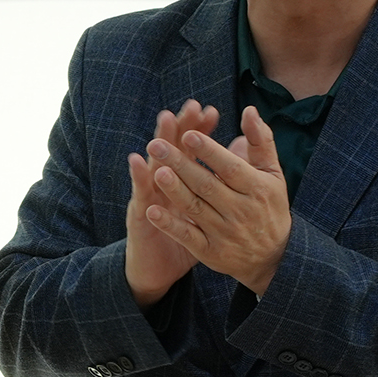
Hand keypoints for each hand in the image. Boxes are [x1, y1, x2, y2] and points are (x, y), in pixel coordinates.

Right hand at [125, 102, 220, 306]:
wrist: (158, 269)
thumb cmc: (185, 238)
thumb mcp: (207, 212)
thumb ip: (221, 183)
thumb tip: (239, 154)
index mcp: (182, 181)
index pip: (192, 149)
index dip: (200, 130)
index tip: (209, 111)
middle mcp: (164, 183)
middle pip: (173, 150)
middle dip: (181, 128)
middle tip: (188, 106)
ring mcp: (150, 196)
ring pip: (155, 165)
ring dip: (160, 144)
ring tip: (164, 121)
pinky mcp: (139, 213)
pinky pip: (140, 195)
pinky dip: (138, 177)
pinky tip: (138, 161)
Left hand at [144, 106, 292, 294]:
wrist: (275, 257)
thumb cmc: (270, 206)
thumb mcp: (273, 174)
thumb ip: (261, 141)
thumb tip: (248, 110)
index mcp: (257, 188)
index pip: (230, 167)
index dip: (209, 151)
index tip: (188, 133)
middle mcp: (241, 211)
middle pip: (207, 185)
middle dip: (180, 164)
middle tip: (156, 144)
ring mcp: (225, 232)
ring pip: (195, 208)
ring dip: (174, 190)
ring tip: (155, 171)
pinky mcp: (211, 252)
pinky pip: (188, 237)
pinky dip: (170, 225)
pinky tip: (151, 211)